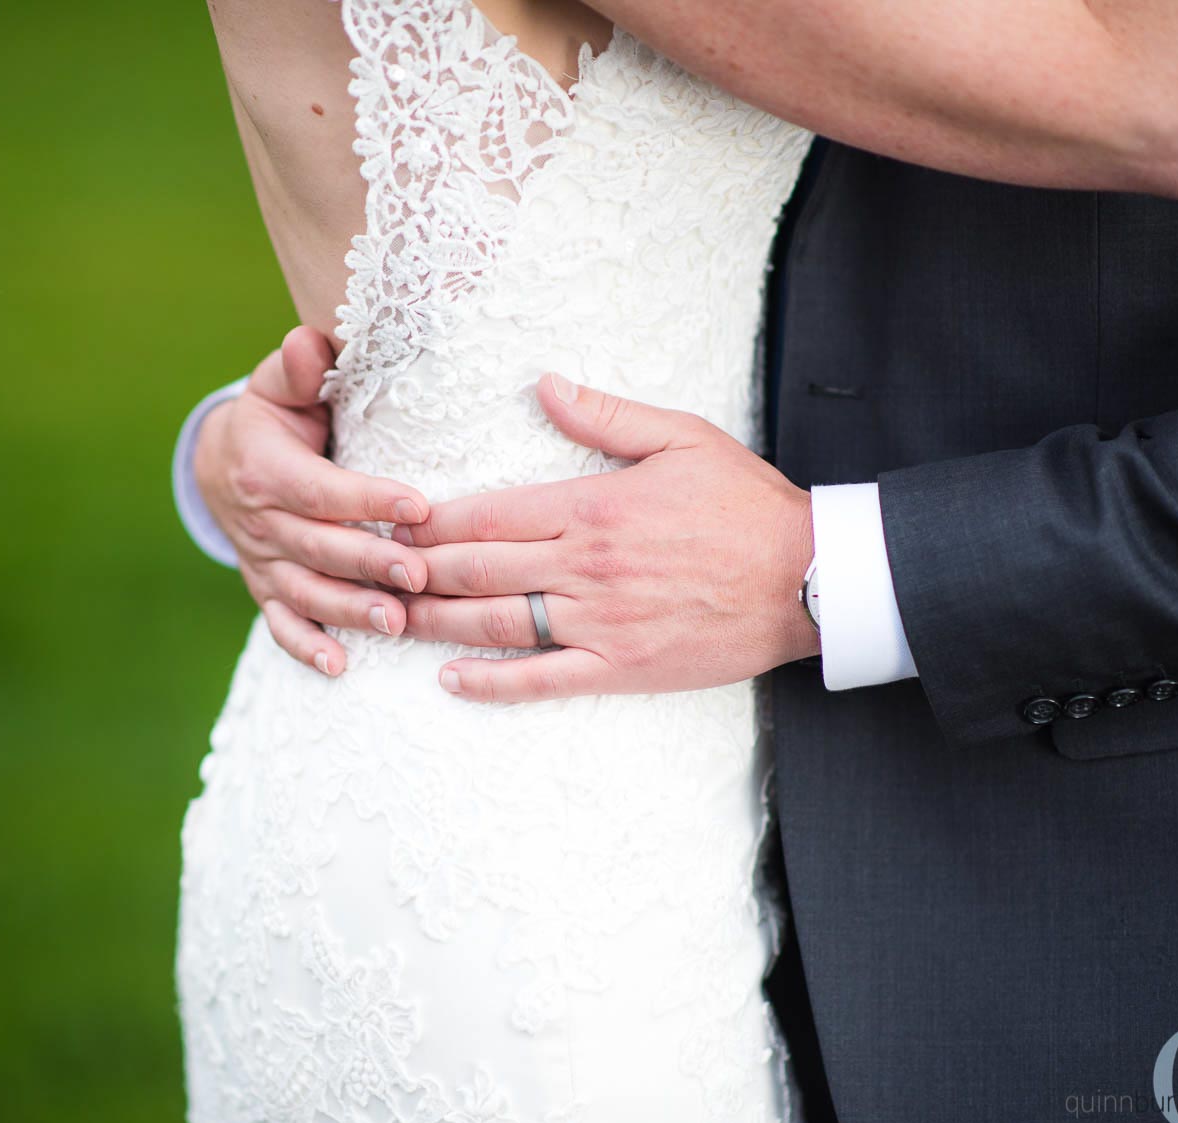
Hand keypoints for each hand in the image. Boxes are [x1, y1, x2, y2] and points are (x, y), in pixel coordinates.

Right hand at [197, 327, 432, 675]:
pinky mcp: (265, 589)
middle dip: (370, 562)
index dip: (367, 497)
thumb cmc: (272, 420)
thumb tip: (312, 339)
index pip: (320, 488)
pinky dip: (306, 646)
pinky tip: (341, 666)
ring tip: (397, 622)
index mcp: (267, 468)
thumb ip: (298, 369)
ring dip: (350, 610)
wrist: (221, 465)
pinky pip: (282, 623)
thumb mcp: (278, 386)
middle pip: (319, 546)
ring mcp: (262, 561)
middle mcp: (261, 521)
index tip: (417, 505)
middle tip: (421, 574)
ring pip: (306, 591)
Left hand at [397, 374, 818, 701]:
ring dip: (434, 624)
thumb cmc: (746, 505)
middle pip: (476, 569)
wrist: (809, 578)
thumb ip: (605, 415)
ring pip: (495, 624)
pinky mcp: (620, 665)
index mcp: (592, 505)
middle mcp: (584, 566)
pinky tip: (451, 681)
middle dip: (414, 571)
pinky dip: (491, 683)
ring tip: (389, 620)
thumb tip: (543, 384)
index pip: (487, 514)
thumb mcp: (682, 437)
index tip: (389, 522)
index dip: (429, 522)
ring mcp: (599, 621)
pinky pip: (542, 679)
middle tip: (368, 573)